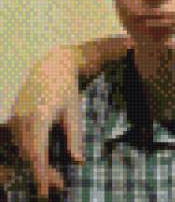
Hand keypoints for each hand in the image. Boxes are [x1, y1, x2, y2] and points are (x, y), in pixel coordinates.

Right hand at [9, 46, 84, 197]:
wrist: (51, 67)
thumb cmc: (67, 89)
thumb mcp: (75, 111)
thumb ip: (74, 136)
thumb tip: (78, 160)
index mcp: (39, 117)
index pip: (37, 153)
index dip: (40, 174)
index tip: (45, 190)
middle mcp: (23, 119)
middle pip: (29, 155)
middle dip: (42, 172)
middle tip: (58, 185)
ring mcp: (16, 118)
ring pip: (22, 150)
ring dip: (36, 164)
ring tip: (54, 176)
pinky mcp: (14, 118)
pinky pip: (20, 142)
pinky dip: (30, 154)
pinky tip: (43, 161)